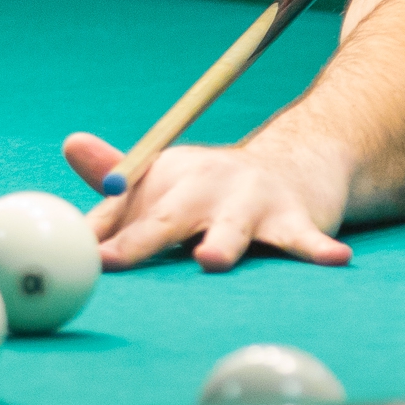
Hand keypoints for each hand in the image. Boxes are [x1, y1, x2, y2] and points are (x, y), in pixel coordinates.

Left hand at [63, 130, 353, 271]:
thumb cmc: (213, 187)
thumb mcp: (164, 179)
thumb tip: (68, 145)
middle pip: (169, 217)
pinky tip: (336, 259)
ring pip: (232, 228)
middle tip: (116, 259)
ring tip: (211, 259)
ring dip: (222, 242)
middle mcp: (206, 186)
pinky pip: (305, 240)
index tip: (80, 256)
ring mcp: (250, 203)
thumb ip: (116, 178)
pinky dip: (318, 250)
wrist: (295, 163)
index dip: (102, 235)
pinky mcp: (294, 220)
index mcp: (168, 178)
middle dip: (142, 238)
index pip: (126, 211)